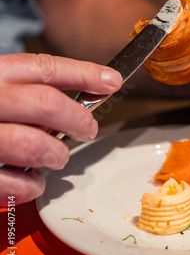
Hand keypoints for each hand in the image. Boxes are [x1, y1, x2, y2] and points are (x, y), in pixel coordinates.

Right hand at [0, 53, 121, 205]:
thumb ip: (27, 92)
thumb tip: (79, 101)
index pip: (44, 67)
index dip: (84, 73)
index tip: (112, 80)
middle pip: (47, 104)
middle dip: (79, 119)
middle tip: (88, 130)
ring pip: (34, 145)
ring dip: (56, 155)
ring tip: (56, 158)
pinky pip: (12, 184)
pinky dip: (31, 187)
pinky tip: (31, 182)